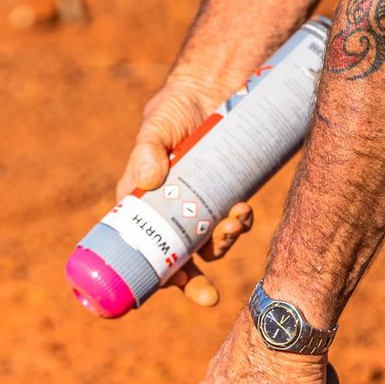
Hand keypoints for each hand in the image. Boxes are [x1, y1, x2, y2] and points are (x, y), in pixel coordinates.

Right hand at [116, 73, 256, 306]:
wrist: (214, 86)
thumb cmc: (174, 108)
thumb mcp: (155, 125)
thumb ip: (148, 149)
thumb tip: (149, 177)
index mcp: (144, 202)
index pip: (141, 247)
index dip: (152, 275)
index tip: (167, 288)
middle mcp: (171, 211)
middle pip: (177, 259)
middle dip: (193, 283)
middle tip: (208, 297)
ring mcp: (200, 206)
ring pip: (210, 244)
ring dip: (222, 244)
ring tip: (235, 223)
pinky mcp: (227, 195)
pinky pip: (233, 221)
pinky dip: (239, 222)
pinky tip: (243, 210)